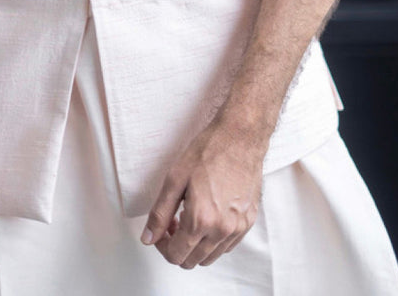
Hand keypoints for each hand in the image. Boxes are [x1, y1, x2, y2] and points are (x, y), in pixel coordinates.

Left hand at [140, 117, 263, 269]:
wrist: (240, 137)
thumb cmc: (208, 151)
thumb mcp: (174, 178)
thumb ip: (159, 213)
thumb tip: (148, 238)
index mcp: (201, 220)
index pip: (175, 255)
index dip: (162, 245)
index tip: (162, 228)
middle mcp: (222, 230)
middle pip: (192, 261)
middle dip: (177, 245)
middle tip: (174, 220)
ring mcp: (238, 228)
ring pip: (210, 257)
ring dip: (195, 245)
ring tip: (191, 217)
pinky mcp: (249, 222)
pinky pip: (227, 246)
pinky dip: (213, 240)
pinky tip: (208, 217)